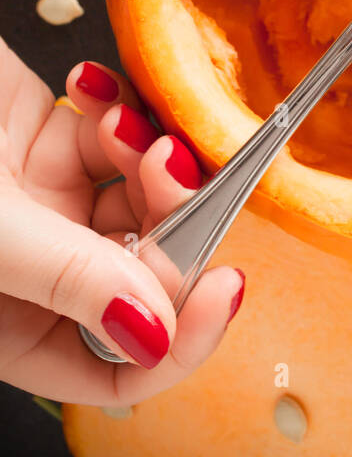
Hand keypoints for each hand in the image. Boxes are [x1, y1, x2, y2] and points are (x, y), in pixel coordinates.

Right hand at [0, 40, 242, 403]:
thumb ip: (66, 279)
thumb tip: (155, 331)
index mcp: (13, 328)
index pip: (121, 367)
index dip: (180, 339)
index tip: (225, 287)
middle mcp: (39, 276)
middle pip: (151, 274)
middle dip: (176, 227)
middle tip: (171, 172)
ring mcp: (48, 206)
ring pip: (147, 200)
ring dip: (154, 161)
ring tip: (123, 126)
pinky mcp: (47, 139)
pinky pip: (118, 136)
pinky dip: (119, 113)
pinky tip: (87, 88)